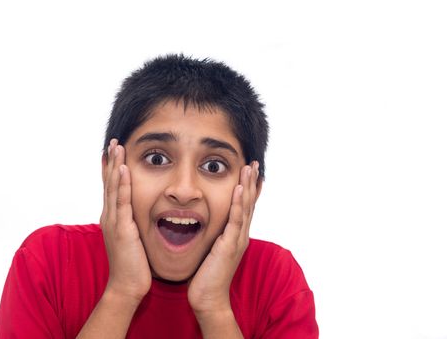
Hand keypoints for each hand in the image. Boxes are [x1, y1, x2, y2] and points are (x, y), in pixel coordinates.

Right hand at [100, 139, 151, 303]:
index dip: (112, 169)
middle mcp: (109, 216)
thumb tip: (138, 214)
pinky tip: (122, 168)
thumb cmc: (133, 264)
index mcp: (113, 218)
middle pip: (108, 183)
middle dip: (111, 160)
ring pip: (112, 187)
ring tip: (117, 146)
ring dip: (115, 165)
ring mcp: (113, 221)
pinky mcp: (121, 228)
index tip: (114, 151)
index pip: (111, 188)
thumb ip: (132, 223)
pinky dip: (121, 183)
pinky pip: (121, 201)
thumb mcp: (131, 238)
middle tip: (113, 141)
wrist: (127, 286)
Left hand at [188, 161, 259, 315]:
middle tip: (255, 162)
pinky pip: (235, 220)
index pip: (244, 207)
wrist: (208, 298)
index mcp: (236, 236)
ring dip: (248, 186)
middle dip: (252, 181)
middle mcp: (240, 235)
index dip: (249, 188)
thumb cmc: (206, 276)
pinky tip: (240, 189)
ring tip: (250, 167)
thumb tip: (208, 224)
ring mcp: (237, 240)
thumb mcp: (212, 250)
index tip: (251, 171)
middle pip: (249, 203)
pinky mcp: (229, 246)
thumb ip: (214, 236)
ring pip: (245, 208)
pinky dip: (238, 203)